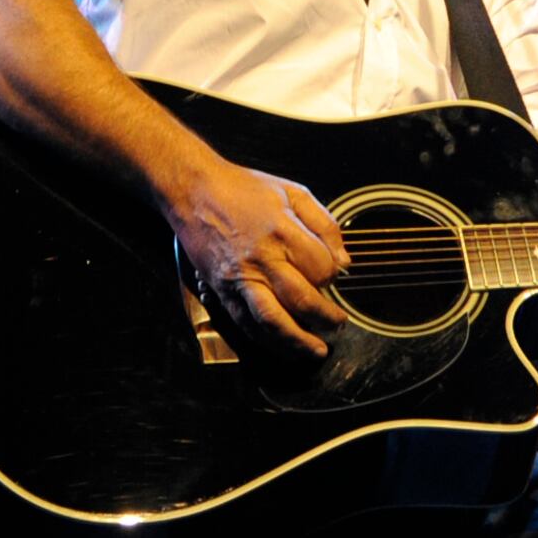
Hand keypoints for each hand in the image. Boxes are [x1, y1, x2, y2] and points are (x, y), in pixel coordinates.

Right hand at [167, 157, 350, 357]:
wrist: (194, 191)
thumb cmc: (243, 188)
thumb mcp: (292, 192)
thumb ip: (324, 224)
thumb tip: (343, 261)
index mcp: (282, 231)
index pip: (321, 268)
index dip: (333, 276)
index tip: (333, 276)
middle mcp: (261, 258)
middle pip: (302, 300)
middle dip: (325, 318)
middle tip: (337, 324)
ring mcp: (240, 278)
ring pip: (273, 321)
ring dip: (298, 341)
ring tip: (316, 350)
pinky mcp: (222, 290)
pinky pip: (246, 323)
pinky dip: (267, 340)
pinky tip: (282, 344)